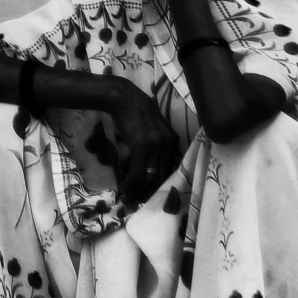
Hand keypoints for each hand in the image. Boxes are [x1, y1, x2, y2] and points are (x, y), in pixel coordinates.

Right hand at [108, 79, 184, 210]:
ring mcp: (156, 145)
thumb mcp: (153, 126)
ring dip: (139, 190)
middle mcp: (168, 143)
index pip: (169, 168)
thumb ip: (158, 142)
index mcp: (173, 139)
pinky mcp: (142, 147)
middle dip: (149, 191)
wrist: (124, 98)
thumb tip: (152, 162)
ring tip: (129, 197)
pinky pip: (139, 173)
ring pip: (150, 177)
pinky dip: (131, 183)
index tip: (148, 192)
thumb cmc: (135, 110)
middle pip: (162, 176)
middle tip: (138, 199)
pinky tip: (125, 188)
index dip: (159, 183)